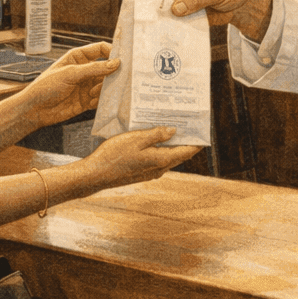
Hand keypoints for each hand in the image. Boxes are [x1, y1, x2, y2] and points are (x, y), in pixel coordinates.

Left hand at [16, 42, 117, 129]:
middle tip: (119, 79)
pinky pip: (100, 99)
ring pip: (105, 84)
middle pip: (106, 68)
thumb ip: (93, 68)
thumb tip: (115, 63)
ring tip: (92, 93)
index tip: (122, 59)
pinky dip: (101, 100)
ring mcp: (86, 85)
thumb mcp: (70, 73)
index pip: (101, 49)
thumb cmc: (45, 87)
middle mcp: (84, 70)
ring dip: (104, 89)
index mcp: (78, 57)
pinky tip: (92, 102)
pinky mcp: (86, 101)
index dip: (112, 52)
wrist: (34, 110)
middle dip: (112, 74)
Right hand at [76, 126, 199, 192]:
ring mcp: (150, 172)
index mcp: (161, 160)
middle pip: (179, 154)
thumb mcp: (136, 139)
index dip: (197, 141)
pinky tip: (154, 139)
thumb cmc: (113, 156)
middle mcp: (159, 169)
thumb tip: (173, 131)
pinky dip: (160, 149)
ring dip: (172, 144)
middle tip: (187, 123)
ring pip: (168, 157)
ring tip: (171, 127)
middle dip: (185, 140)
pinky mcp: (142, 172)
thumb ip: (156, 135)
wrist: (96, 175)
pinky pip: (157, 159)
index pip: (187, 151)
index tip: (202, 130)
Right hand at [153, 0, 273, 39]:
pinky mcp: (184, 7)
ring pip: (167, 7)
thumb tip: (176, 9)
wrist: (243, 2)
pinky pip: (176, 17)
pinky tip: (181, 29)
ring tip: (175, 27)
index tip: (162, 7)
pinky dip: (179, 23)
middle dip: (163, 7)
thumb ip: (196, 0)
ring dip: (171, 18)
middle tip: (164, 20)